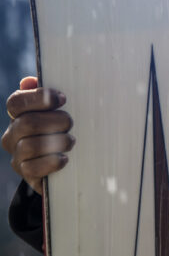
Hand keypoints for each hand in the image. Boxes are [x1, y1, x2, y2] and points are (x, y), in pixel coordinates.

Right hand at [2, 76, 74, 192]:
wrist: (63, 164)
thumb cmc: (62, 128)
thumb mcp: (58, 109)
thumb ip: (46, 94)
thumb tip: (29, 81)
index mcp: (18, 115)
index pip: (16, 102)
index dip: (39, 98)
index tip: (62, 99)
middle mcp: (12, 135)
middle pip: (28, 123)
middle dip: (56, 121)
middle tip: (70, 124)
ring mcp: (17, 156)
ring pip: (31, 146)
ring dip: (58, 142)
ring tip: (70, 141)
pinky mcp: (26, 174)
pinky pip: (34, 168)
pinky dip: (53, 162)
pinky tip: (64, 158)